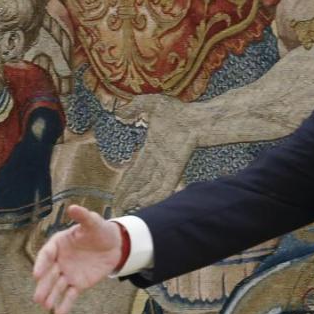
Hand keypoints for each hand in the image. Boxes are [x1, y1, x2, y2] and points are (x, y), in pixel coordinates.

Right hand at [32, 205, 121, 313]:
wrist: (114, 244)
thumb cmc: (99, 230)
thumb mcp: (93, 222)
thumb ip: (83, 217)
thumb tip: (73, 208)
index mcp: (58, 244)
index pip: (46, 254)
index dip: (41, 264)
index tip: (36, 275)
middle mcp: (59, 260)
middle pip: (48, 274)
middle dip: (43, 286)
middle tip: (38, 298)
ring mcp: (67, 274)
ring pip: (57, 287)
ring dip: (51, 296)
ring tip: (46, 307)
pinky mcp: (78, 284)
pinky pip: (70, 295)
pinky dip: (65, 305)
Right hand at [115, 94, 197, 211]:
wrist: (198, 117)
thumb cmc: (178, 111)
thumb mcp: (151, 103)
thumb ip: (134, 107)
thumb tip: (119, 113)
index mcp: (151, 150)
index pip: (134, 173)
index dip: (125, 185)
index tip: (116, 195)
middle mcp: (158, 162)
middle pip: (139, 184)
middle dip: (127, 197)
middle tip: (116, 210)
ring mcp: (167, 167)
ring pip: (149, 188)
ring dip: (137, 199)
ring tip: (124, 210)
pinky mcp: (176, 169)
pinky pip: (163, 186)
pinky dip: (154, 196)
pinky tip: (143, 204)